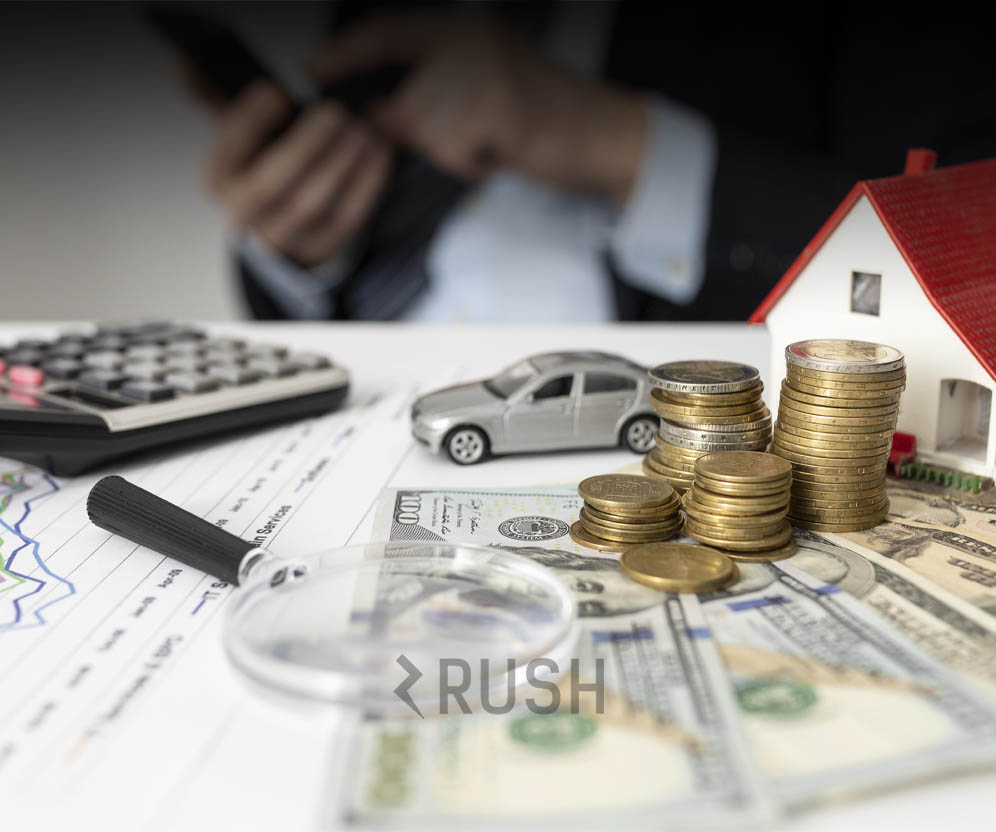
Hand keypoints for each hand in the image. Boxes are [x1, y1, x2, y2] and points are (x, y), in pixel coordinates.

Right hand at [203, 81, 391, 266]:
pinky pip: (347, 219)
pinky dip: (366, 184)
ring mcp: (283, 238)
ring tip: (363, 129)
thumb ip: (214, 93)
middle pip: (272, 184)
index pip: (230, 150)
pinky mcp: (320, 248)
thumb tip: (185, 63)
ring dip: (341, 164)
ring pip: (312, 205)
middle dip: (305, 145)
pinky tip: (379, 152)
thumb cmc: (262, 162)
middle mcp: (245, 215)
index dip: (252, 120)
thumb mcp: (238, 130)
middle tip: (333, 111)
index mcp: (219, 180)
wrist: (281, 220)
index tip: (277, 91)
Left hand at [309, 12, 647, 204]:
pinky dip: (470, 161)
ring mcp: (483, 69)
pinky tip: (499, 150)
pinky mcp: (496, 104)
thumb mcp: (482, 84)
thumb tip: (373, 113)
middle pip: (401, 98)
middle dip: (417, 132)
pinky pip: (450, 147)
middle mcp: (470, 39)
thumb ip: (430, 87)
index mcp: (464, 28)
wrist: (601, 131)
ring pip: (423, 126)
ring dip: (450, 149)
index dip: (347, 51)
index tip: (315, 70)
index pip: (387, 29)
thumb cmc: (542, 115)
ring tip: (490, 141)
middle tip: (464, 139)